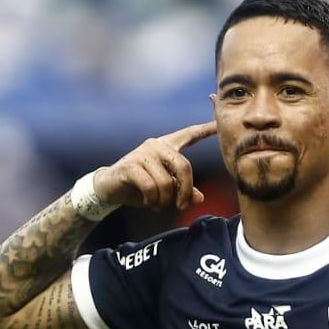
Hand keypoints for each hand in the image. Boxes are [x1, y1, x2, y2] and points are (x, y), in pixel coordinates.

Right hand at [93, 121, 217, 209]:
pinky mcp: (131, 166)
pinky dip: (153, 200)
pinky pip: (151, 188)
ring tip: (158, 204)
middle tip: (181, 206)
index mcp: (167, 147)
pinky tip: (149, 202)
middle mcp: (157, 145)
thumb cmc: (140, 187)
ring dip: (165, 200)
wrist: (110, 188)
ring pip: (166, 182)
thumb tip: (200, 198)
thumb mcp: (165, 191)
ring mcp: (143, 153)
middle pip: (184, 167)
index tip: (218, 123)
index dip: (205, 129)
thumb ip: (183, 191)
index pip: (189, 135)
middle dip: (185, 191)